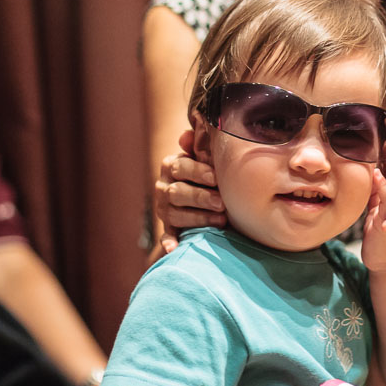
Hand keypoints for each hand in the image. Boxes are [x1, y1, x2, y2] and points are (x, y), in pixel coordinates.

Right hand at [153, 130, 225, 252]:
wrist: (201, 193)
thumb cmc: (208, 171)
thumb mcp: (204, 156)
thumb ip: (199, 145)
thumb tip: (186, 136)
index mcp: (171, 165)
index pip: (181, 167)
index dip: (199, 172)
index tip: (216, 178)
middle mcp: (163, 186)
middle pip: (177, 192)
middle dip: (201, 198)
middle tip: (222, 203)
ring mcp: (164, 208)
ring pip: (175, 214)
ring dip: (198, 218)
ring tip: (220, 221)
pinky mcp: (168, 226)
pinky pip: (166, 235)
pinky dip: (169, 242)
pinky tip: (173, 249)